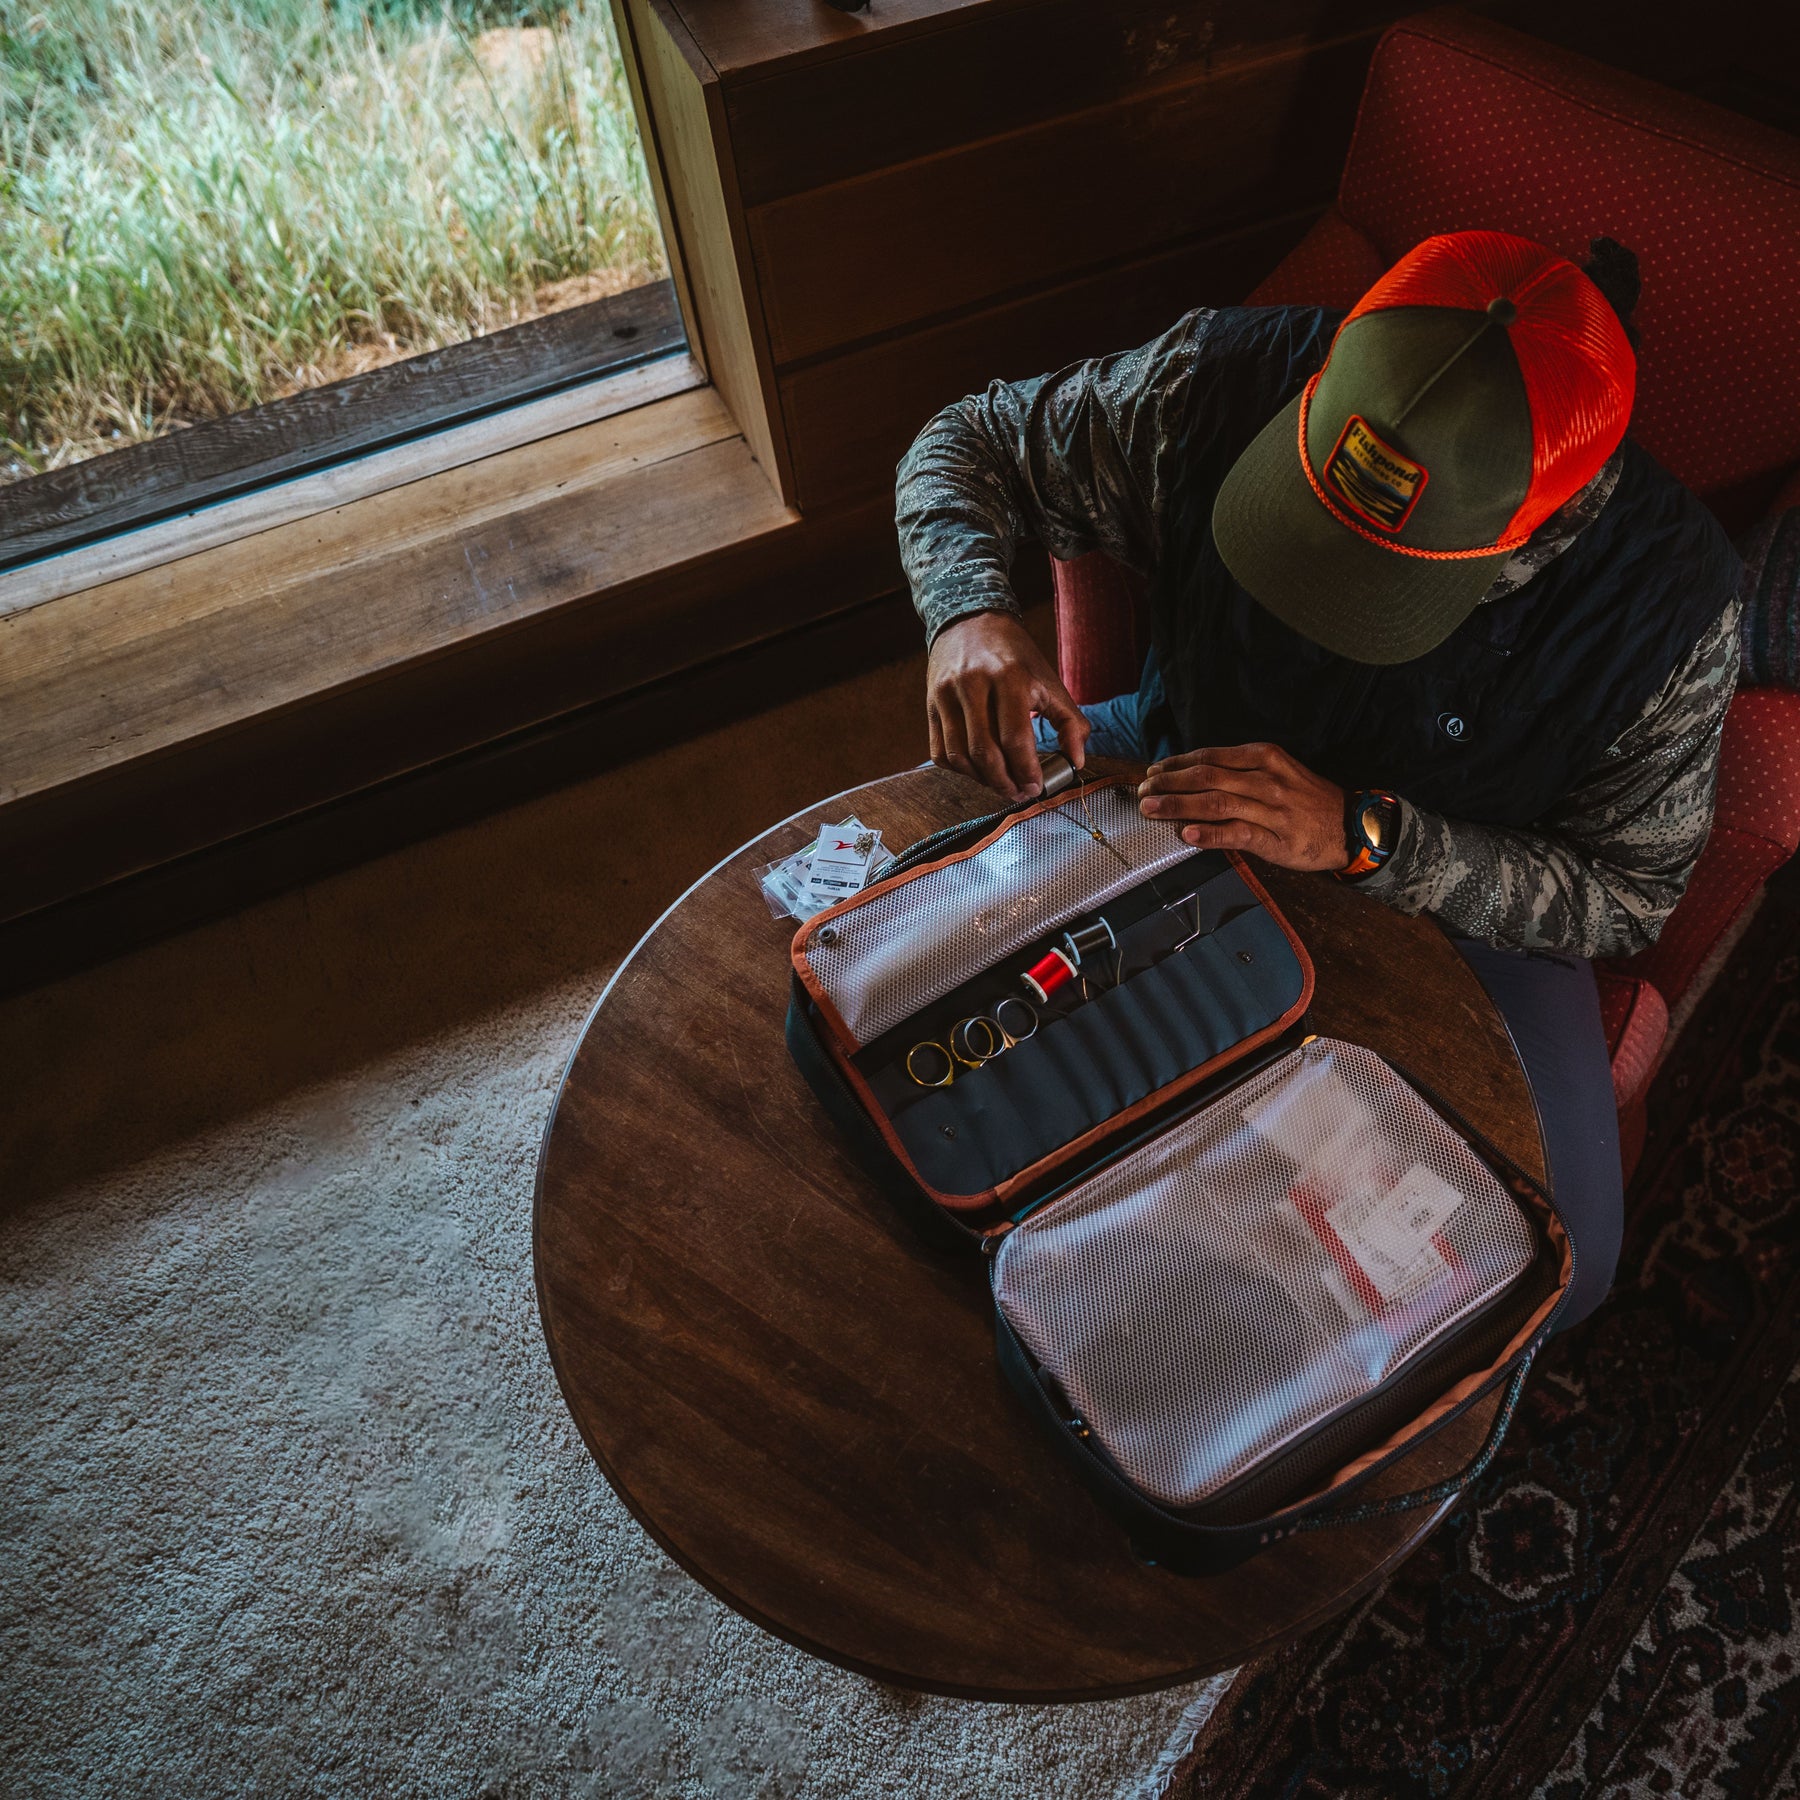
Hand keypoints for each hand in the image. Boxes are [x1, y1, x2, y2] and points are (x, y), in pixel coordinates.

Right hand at [926, 612, 1089, 801]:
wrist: (971, 622)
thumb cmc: (1016, 657)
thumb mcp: (1049, 682)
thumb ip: (1070, 722)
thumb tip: (1076, 762)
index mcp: (1008, 677)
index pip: (1015, 738)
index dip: (1026, 771)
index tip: (1035, 787)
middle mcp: (973, 684)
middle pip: (984, 752)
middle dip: (1004, 782)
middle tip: (1019, 793)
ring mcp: (946, 694)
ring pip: (959, 755)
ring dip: (981, 780)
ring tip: (1000, 785)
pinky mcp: (930, 704)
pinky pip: (940, 751)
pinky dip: (959, 769)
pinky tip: (978, 770)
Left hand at [1136, 742, 1348, 871]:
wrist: (1350, 826)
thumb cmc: (1306, 799)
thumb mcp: (1277, 772)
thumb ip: (1240, 771)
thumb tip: (1194, 776)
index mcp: (1263, 757)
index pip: (1209, 757)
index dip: (1176, 765)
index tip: (1152, 772)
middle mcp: (1265, 779)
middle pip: (1206, 777)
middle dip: (1168, 784)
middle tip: (1142, 791)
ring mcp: (1270, 809)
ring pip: (1216, 802)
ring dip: (1178, 806)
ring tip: (1150, 809)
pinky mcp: (1275, 839)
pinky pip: (1237, 834)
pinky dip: (1209, 834)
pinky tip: (1186, 835)